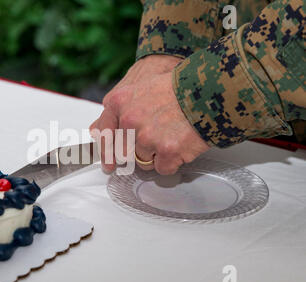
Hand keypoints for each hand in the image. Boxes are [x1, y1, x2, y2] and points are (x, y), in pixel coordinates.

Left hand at [89, 55, 209, 174]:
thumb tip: (97, 131)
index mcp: (119, 102)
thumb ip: (117, 110)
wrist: (209, 89)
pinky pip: (163, 168)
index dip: (107, 152)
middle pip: (123, 152)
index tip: (109, 164)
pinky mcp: (167, 151)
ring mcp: (147, 138)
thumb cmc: (179, 87)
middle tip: (154, 141)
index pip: (104, 134)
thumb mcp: (141, 87)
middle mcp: (129, 121)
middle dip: (137, 151)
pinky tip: (181, 143)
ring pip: (143, 162)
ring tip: (172, 134)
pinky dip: (173, 161)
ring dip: (157, 155)